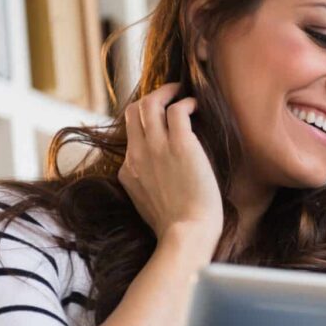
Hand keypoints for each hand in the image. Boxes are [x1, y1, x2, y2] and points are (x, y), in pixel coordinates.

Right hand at [118, 82, 222, 249]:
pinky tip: (197, 106)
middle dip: (150, 98)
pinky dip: (186, 102)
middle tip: (169, 94)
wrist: (187, 234)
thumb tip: (156, 178)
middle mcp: (138, 154)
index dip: (144, 122)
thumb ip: (146, 186)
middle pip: (132, 111)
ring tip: (181, 91)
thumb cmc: (176, 227)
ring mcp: (157, 148)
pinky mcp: (181, 145)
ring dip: (166, 92)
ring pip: (150, 103)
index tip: (161, 119)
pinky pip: (177, 110)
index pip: (129, 135)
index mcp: (128, 170)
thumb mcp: (147, 205)